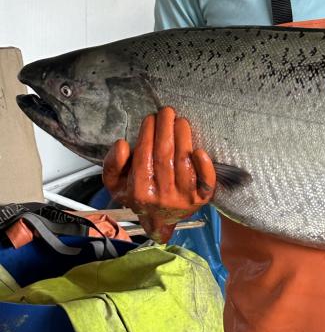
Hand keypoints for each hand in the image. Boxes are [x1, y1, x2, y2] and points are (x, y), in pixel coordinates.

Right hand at [103, 106, 215, 242]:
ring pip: (184, 163)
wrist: (160, 219)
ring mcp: (183, 198)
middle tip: (167, 112)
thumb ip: (112, 165)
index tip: (150, 118)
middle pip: (164, 156)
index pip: (143, 157)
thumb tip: (122, 145)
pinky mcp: (201, 198)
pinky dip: (205, 166)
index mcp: (139, 192)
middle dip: (165, 130)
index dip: (147, 135)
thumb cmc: (139, 194)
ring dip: (183, 138)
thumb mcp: (116, 184)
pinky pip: (206, 182)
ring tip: (180, 121)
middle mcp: (162, 196)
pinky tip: (199, 150)